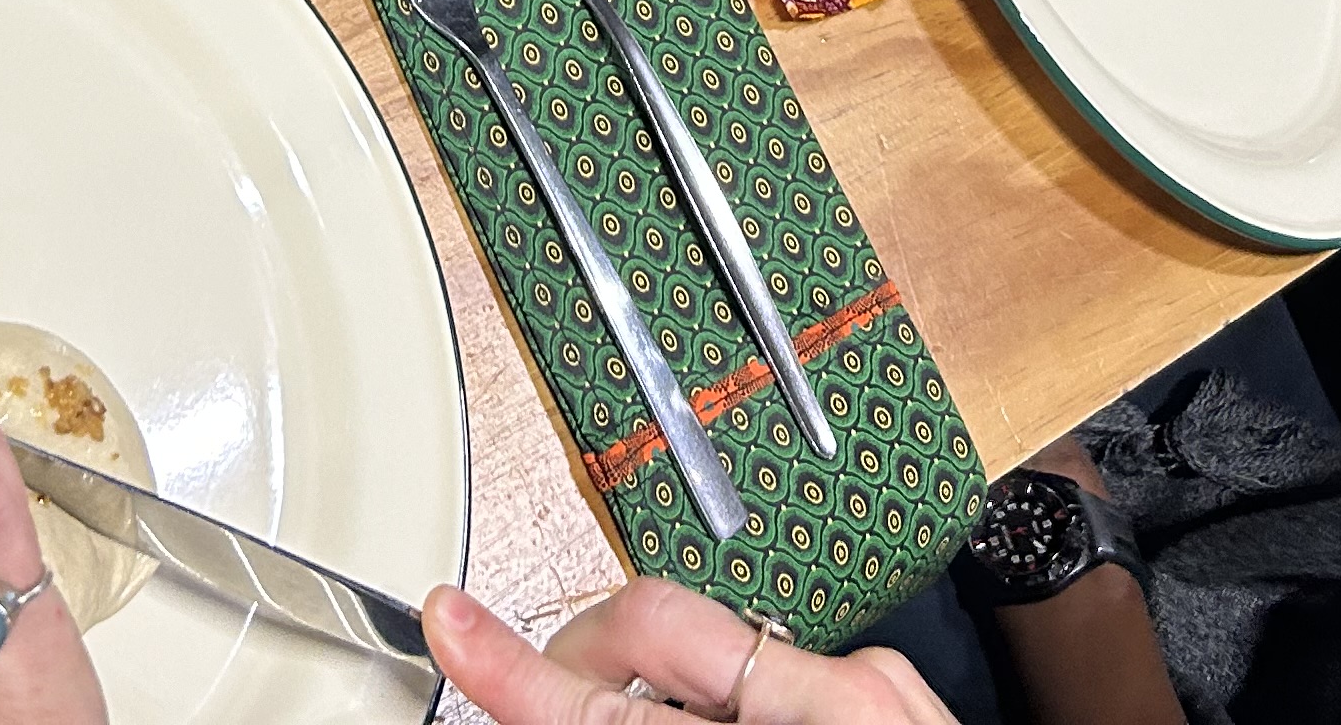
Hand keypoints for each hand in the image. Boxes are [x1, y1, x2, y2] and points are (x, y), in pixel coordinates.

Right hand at [426, 578, 961, 724]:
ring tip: (618, 718)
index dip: (515, 670)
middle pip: (648, 627)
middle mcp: (844, 695)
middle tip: (535, 703)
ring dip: (647, 693)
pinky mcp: (886, 695)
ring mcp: (873, 687)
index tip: (454, 625)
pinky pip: (765, 672)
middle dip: (575, 665)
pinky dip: (712, 710)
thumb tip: (562, 705)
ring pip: (704, 648)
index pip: (612, 700)